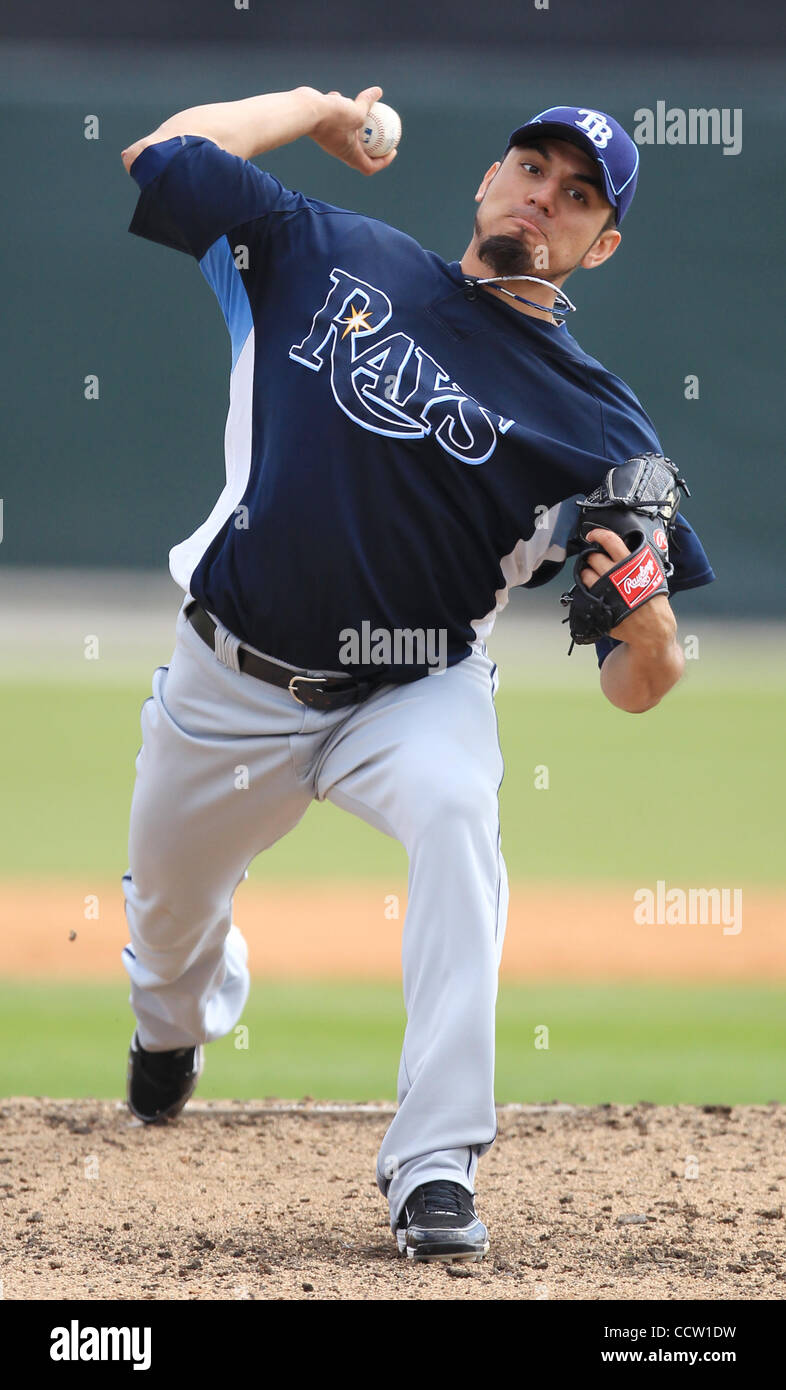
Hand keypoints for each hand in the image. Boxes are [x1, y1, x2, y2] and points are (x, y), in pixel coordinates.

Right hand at [310, 86, 397, 174]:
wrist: (305, 111)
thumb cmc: (333, 116)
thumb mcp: (357, 110)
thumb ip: (368, 102)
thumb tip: (378, 91)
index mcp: (351, 154)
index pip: (369, 166)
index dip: (383, 161)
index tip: (392, 150)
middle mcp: (341, 149)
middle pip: (360, 151)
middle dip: (372, 143)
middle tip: (382, 132)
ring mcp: (331, 138)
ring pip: (346, 131)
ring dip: (355, 122)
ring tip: (361, 108)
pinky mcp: (322, 126)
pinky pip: (334, 119)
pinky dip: (338, 109)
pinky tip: (338, 96)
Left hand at [582, 527, 676, 651]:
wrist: (653, 629)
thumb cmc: (653, 602)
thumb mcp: (652, 575)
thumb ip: (637, 561)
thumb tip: (622, 550)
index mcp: (630, 564)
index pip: (610, 541)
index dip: (598, 534)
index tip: (592, 535)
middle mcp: (615, 575)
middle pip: (594, 557)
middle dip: (593, 557)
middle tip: (597, 562)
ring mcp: (605, 590)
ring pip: (586, 574)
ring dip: (587, 573)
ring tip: (594, 577)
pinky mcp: (598, 604)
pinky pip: (584, 591)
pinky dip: (586, 589)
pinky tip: (594, 591)